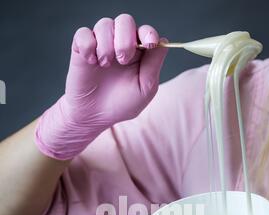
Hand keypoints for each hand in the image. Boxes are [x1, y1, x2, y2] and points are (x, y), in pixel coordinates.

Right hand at [35, 14, 167, 159]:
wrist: (94, 116)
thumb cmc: (121, 104)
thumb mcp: (144, 89)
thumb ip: (154, 65)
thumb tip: (163, 41)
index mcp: (138, 52)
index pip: (145, 31)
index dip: (148, 33)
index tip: (148, 44)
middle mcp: (120, 43)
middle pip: (125, 21)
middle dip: (125, 39)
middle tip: (122, 60)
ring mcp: (101, 44)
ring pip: (104, 24)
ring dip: (106, 45)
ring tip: (105, 65)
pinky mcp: (81, 48)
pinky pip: (83, 33)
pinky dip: (88, 46)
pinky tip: (91, 62)